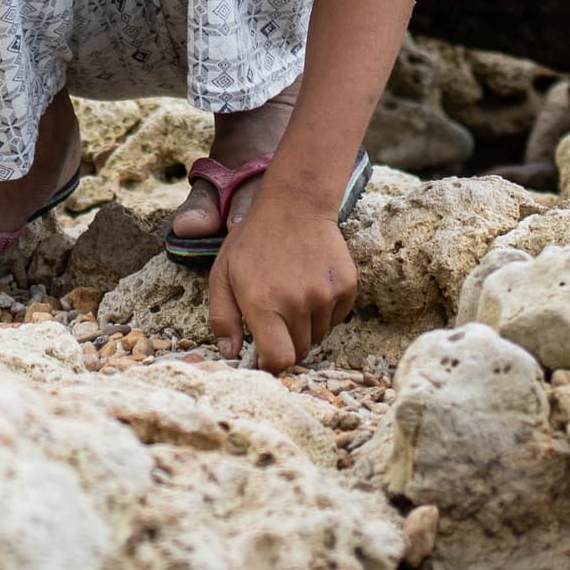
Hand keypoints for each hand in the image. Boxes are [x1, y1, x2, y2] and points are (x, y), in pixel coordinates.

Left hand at [209, 175, 356, 373]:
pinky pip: (337, 318)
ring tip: (293, 295)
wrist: (295, 204)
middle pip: (300, 351)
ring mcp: (325, 295)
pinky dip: (325, 312)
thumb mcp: (223, 276)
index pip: (279, 360)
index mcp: (263, 304)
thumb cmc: (253, 241)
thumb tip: (231, 354)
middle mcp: (297, 303)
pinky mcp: (347, 287)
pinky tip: (311, 286)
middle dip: (287, 343)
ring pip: (319, 335)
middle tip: (277, 317)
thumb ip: (222, 318)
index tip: (266, 356)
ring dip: (306, 326)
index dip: (271, 365)